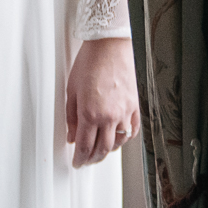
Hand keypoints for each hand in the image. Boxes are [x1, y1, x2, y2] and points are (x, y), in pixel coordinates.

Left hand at [65, 37, 138, 166]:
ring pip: (119, 143)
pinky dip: (125, 138)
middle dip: (93, 159)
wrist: (110, 44)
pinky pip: (133, 130)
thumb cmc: (90, 61)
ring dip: (109, 151)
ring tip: (101, 151)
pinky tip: (119, 138)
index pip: (84, 147)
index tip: (77, 163)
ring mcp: (125, 112)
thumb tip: (72, 135)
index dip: (80, 159)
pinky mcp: (135, 105)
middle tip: (87, 160)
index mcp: (90, 113)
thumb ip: (71, 117)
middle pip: (102, 149)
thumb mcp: (72, 90)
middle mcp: (109, 116)